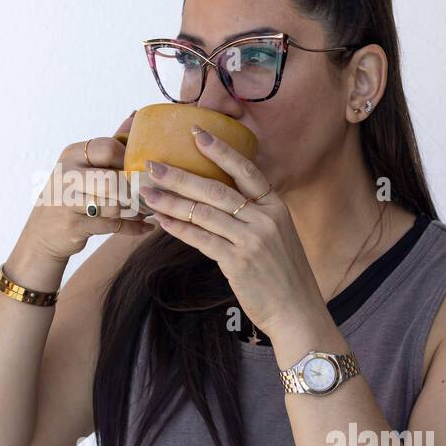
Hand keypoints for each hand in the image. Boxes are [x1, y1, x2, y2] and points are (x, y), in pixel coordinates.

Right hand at [21, 110, 154, 263]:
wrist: (42, 233)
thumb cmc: (70, 196)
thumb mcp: (84, 166)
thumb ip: (110, 144)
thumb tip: (136, 116)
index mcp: (72, 154)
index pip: (110, 148)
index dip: (129, 161)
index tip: (137, 171)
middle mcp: (66, 174)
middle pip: (113, 180)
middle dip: (133, 189)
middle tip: (145, 194)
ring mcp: (67, 202)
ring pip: (114, 205)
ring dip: (135, 210)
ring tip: (146, 209)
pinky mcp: (73, 226)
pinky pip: (113, 225)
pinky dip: (133, 227)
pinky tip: (143, 226)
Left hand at [137, 124, 325, 338]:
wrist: (297, 312)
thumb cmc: (283, 274)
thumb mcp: (278, 236)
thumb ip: (254, 215)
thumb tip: (218, 198)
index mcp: (276, 207)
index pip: (246, 170)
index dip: (221, 151)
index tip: (197, 133)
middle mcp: (266, 219)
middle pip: (217, 190)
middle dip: (181, 175)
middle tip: (154, 165)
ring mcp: (252, 240)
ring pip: (204, 213)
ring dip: (172, 202)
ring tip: (148, 193)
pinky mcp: (238, 262)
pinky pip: (201, 239)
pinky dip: (179, 229)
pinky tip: (161, 221)